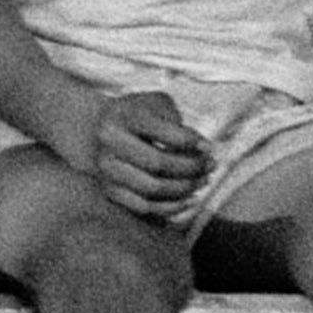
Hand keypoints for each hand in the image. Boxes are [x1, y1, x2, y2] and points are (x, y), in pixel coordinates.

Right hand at [68, 85, 210, 225]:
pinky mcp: (108, 190)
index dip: (192, 143)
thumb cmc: (137, 115)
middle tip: (210, 166)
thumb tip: (204, 150)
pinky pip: (144, 207)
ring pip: (153, 189)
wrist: (101, 128)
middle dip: (192, 168)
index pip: (165, 133)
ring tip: (202, 181)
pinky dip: (171, 207)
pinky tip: (188, 199)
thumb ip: (179, 123)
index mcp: (123, 115)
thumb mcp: (157, 105)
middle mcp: (109, 143)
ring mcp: (106, 169)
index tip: (210, 148)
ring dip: (185, 189)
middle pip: (159, 164)